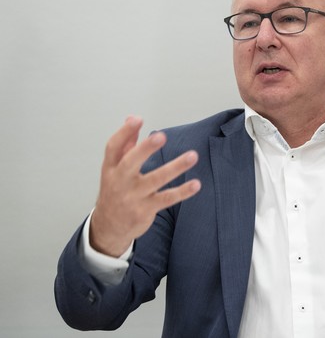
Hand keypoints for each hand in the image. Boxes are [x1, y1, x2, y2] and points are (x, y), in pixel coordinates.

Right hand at [90, 116, 200, 256]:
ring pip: (155, 180)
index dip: (124, 132)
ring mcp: (132, 197)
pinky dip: (182, 192)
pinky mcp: (145, 210)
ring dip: (175, 167)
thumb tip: (132, 118)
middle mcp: (119, 181)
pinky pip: (167, 198)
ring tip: (193, 156)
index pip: (113, 147)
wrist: (109, 227)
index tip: (137, 119)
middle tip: (161, 135)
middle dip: (145, 149)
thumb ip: (125, 143)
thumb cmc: (115, 191)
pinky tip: (196, 184)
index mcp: (111, 168)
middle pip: (130, 162)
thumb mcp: (114, 168)